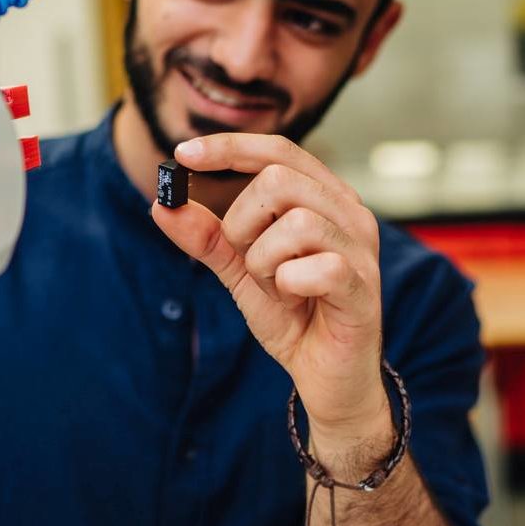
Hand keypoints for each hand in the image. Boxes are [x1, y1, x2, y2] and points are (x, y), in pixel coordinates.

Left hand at [151, 134, 389, 461]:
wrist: (325, 378)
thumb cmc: (294, 317)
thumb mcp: (240, 272)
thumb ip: (207, 239)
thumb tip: (162, 204)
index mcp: (324, 197)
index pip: (277, 150)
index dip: (228, 147)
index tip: (182, 154)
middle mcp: (349, 212)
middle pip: (278, 180)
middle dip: (244, 224)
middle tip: (250, 263)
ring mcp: (361, 247)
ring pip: (294, 224)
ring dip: (265, 263)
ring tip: (278, 288)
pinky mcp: (362, 286)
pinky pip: (317, 268)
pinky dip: (289, 287)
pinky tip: (297, 302)